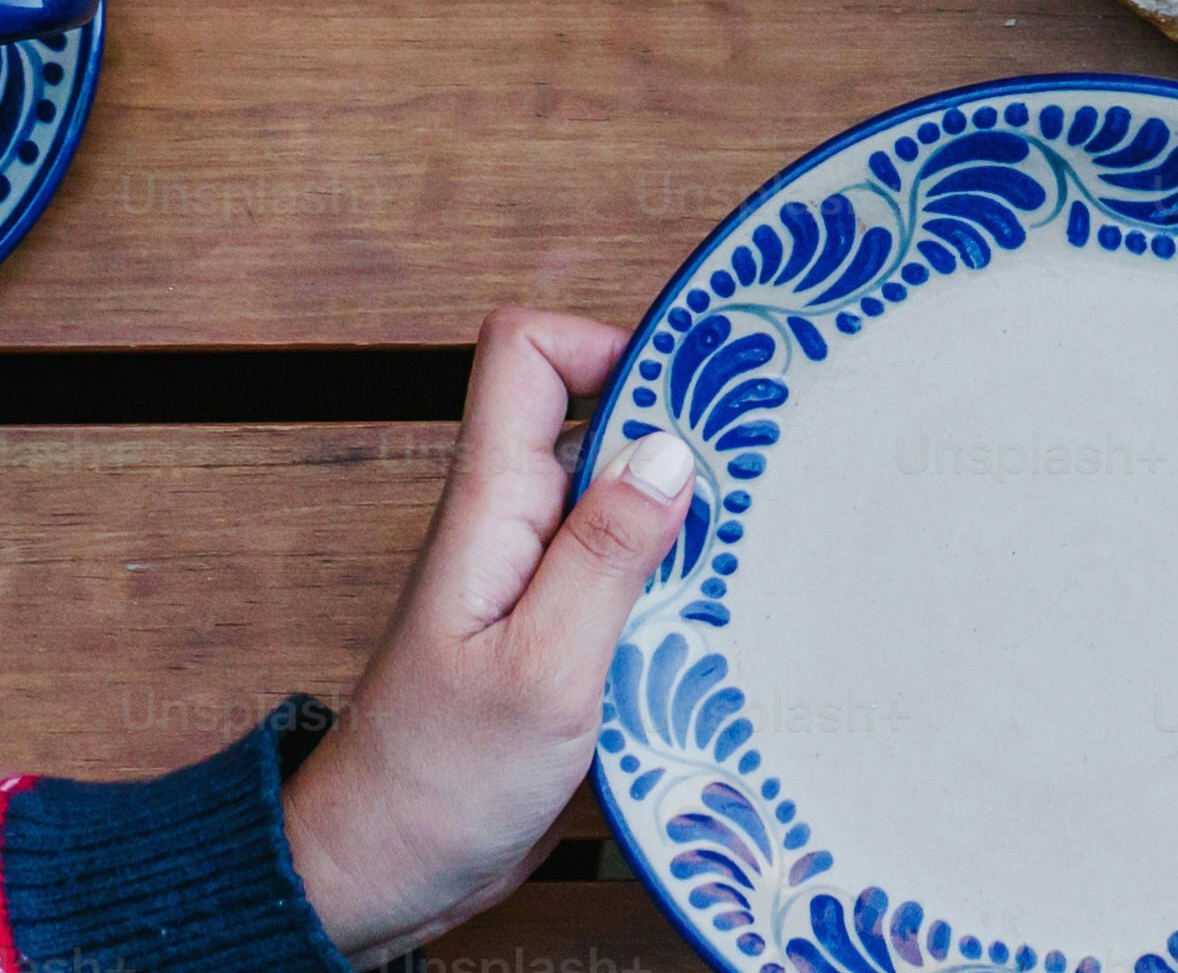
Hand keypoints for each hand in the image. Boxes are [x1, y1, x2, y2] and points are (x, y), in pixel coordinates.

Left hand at [283, 310, 698, 961]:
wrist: (380, 877)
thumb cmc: (436, 783)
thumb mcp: (540, 671)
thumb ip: (606, 556)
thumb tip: (672, 447)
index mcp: (489, 512)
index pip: (525, 355)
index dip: (606, 342)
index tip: (688, 391)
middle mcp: (511, 525)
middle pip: (594, 412)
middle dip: (678, 422)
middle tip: (755, 467)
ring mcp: (535, 575)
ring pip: (622, 489)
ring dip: (688, 505)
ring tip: (754, 540)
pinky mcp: (561, 626)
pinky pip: (629, 560)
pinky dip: (680, 567)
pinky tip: (724, 606)